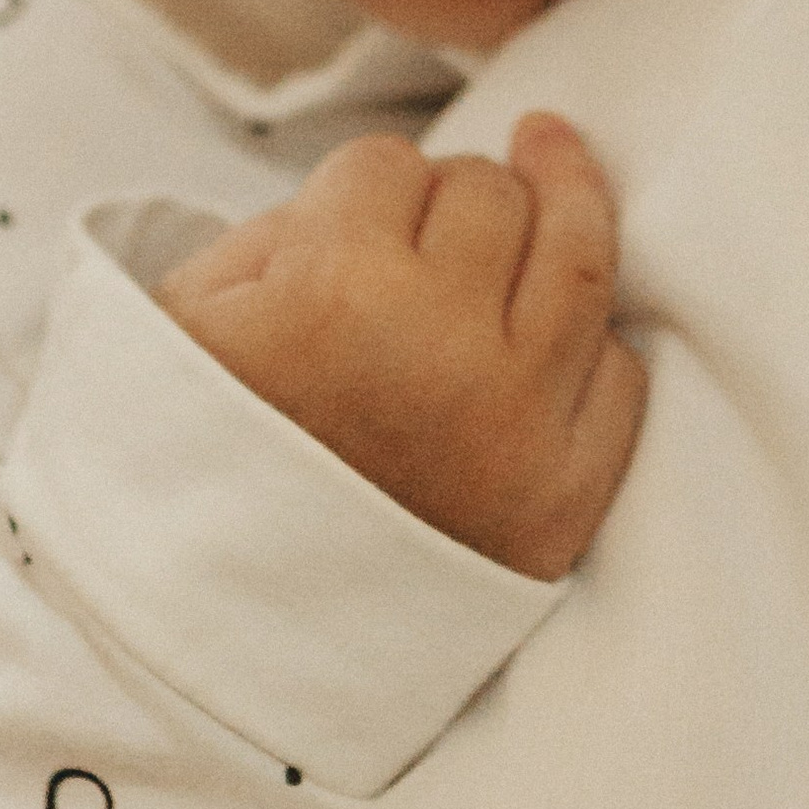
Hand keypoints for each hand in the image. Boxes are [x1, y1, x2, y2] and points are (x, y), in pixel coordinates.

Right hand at [152, 112, 645, 579]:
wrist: (221, 646)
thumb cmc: (200, 469)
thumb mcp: (189, 321)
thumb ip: (283, 227)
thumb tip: (392, 181)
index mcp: (334, 290)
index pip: (389, 164)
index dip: (369, 185)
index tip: (354, 219)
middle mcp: (439, 344)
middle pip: (490, 193)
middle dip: (459, 194)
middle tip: (428, 231)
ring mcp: (515, 424)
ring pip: (580, 256)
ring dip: (565, 203)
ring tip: (555, 162)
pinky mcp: (563, 501)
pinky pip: (619, 377)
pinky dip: (594, 344)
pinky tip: (559, 327)